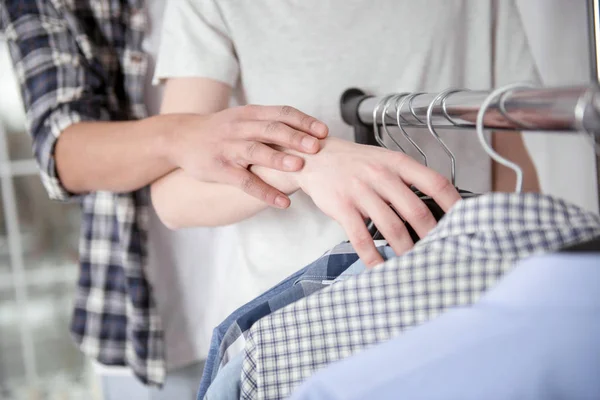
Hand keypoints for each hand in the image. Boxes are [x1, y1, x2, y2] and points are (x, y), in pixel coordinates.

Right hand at [164, 105, 327, 207]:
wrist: (181, 137)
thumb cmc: (222, 130)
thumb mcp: (244, 118)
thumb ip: (270, 123)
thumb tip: (309, 133)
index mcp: (250, 113)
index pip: (281, 113)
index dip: (303, 121)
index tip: (323, 131)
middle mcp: (239, 128)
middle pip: (270, 129)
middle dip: (295, 137)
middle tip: (316, 147)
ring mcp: (229, 148)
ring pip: (256, 151)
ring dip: (278, 159)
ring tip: (299, 167)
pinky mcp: (220, 169)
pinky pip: (245, 182)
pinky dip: (265, 193)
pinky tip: (283, 202)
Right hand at [293, 138, 461, 267]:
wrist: (315, 157)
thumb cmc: (355, 163)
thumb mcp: (385, 160)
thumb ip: (408, 179)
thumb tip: (437, 206)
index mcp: (397, 163)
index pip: (434, 182)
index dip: (453, 203)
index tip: (465, 221)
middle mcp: (381, 175)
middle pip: (416, 211)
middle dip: (431, 236)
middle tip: (440, 251)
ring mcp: (360, 192)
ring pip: (391, 228)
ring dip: (406, 250)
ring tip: (415, 264)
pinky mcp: (342, 207)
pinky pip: (361, 238)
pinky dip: (373, 257)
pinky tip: (381, 267)